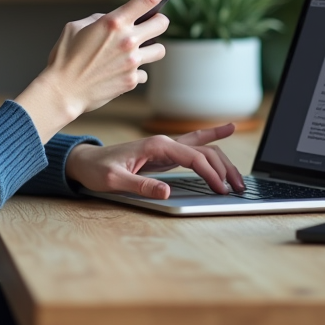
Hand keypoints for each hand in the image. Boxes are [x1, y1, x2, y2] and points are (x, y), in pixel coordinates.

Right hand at [14, 0, 184, 141]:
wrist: (62, 91)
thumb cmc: (65, 57)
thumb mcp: (76, 28)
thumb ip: (100, 20)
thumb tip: (114, 21)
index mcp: (114, 23)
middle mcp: (128, 41)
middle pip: (162, 24)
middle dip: (157, 22)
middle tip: (148, 25)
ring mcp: (132, 62)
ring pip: (159, 50)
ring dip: (150, 48)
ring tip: (133, 51)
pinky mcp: (131, 81)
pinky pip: (143, 73)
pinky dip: (134, 72)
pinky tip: (119, 72)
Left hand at [64, 124, 244, 197]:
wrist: (86, 162)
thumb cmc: (98, 170)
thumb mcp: (114, 181)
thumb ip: (140, 186)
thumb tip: (166, 192)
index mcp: (156, 145)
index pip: (193, 157)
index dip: (210, 173)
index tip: (220, 189)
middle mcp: (164, 143)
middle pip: (204, 151)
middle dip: (224, 168)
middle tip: (238, 186)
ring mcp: (166, 147)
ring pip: (202, 149)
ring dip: (222, 161)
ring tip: (238, 177)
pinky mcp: (165, 154)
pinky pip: (194, 148)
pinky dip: (211, 144)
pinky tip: (224, 132)